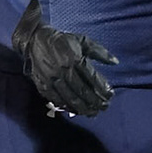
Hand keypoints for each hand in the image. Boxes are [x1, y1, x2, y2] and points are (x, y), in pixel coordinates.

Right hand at [11, 0, 117, 117]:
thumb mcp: (83, 41)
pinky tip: (76, 110)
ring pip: (70, 98)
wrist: (35, 40)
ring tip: (93, 112)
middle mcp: (63, 70)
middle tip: (104, 107)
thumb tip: (116, 62)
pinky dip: (67, 107)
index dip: (102, 88)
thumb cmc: (63, 41)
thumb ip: (100, 52)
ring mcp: (52, 79)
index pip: (91, 77)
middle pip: (82, 91)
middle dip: (95, 101)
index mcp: (74, 58)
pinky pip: (56, 100)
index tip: (110, 95)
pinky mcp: (43, 85)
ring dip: (83, 107)